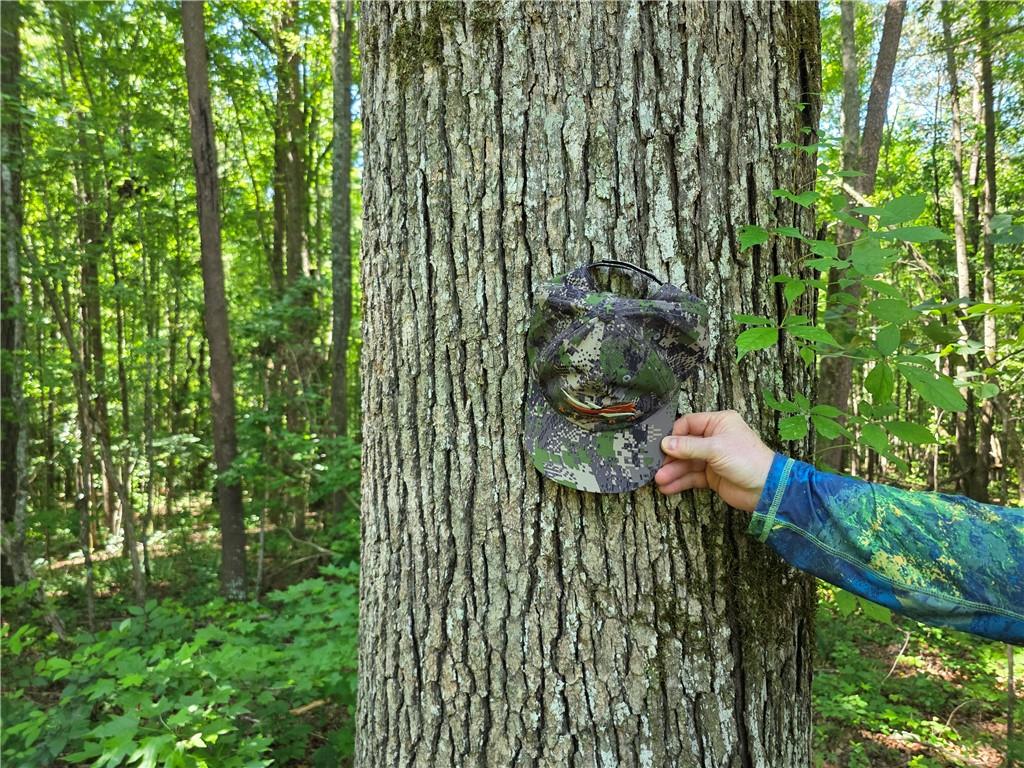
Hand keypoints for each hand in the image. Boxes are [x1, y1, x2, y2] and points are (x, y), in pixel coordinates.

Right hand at [654, 410, 774, 511]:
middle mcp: (714, 438)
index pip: (688, 424)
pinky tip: (668, 487)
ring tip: (660, 480)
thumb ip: (688, 447)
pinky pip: (692, 476)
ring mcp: (712, 458)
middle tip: (656, 465)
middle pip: (684, 445)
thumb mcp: (716, 449)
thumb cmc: (748, 460)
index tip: (662, 445)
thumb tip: (665, 443)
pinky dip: (680, 481)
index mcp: (718, 423)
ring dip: (673, 471)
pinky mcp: (712, 476)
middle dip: (671, 457)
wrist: (767, 489)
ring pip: (686, 463)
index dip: (674, 435)